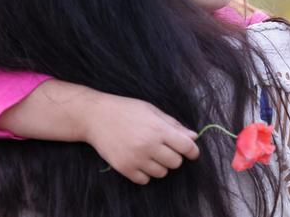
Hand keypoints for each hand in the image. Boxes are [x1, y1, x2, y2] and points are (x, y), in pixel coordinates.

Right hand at [84, 94, 200, 184]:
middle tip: (165, 148)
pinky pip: (145, 180)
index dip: (193, 151)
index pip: (186, 146)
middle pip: (176, 162)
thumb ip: (174, 125)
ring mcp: (136, 158)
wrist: (96, 117)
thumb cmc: (126, 110)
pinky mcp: (124, 168)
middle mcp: (148, 145)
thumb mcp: (152, 111)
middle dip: (174, 156)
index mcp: (158, 129)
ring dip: (160, 165)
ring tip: (150, 153)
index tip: (192, 152)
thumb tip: (194, 137)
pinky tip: (140, 160)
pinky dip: (145, 173)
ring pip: (162, 173)